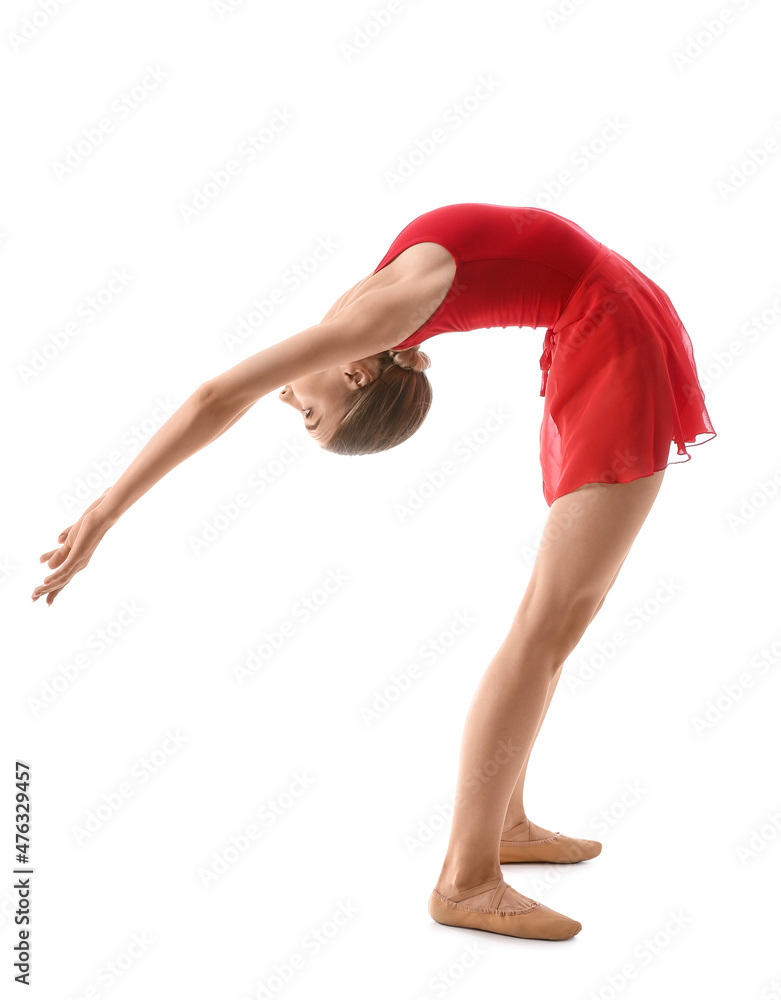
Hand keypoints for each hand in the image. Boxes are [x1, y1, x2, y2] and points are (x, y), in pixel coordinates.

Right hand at [32, 489, 114, 605]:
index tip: (40, 597)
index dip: (51, 588)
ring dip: (47, 587)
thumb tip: (47, 565)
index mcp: (76, 562)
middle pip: (61, 582)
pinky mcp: (78, 556)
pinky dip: (55, 577)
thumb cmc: (86, 528)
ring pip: (61, 579)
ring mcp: (79, 561)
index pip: (61, 578)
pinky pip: (65, 569)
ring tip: (35, 593)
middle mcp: (79, 565)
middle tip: (32, 599)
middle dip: (46, 591)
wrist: (98, 518)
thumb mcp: (68, 542)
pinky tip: (45, 583)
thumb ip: (58, 553)